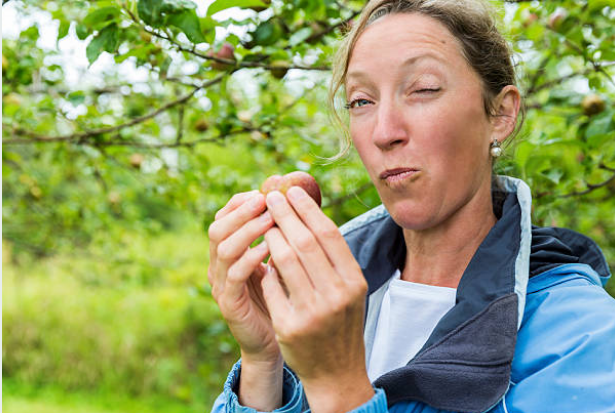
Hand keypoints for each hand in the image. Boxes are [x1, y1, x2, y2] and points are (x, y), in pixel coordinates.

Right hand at [207, 190, 283, 410]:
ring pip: (224, 248)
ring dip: (248, 230)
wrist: (275, 343)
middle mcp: (219, 266)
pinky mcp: (229, 304)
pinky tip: (271, 248)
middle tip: (265, 199)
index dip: (241, 201)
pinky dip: (251, 257)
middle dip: (242, 211)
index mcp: (229, 252)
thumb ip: (279, 236)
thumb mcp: (280, 262)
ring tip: (271, 219)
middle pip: (218, 227)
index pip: (224, 217)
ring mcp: (221, 285)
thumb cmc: (281, 298)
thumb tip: (295, 200)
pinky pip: (235, 275)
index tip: (263, 190)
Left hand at [261, 187, 373, 412]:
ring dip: (271, 235)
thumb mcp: (348, 290)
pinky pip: (271, 286)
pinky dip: (266, 269)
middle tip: (270, 196)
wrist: (336, 371)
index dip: (307, 208)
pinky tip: (263, 258)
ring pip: (284, 259)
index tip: (291, 191)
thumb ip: (333, 258)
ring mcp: (312, 312)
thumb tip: (307, 214)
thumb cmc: (340, 321)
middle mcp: (336, 295)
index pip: (328, 234)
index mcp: (353, 281)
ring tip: (265, 223)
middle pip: (304, 241)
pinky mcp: (289, 326)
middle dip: (284, 214)